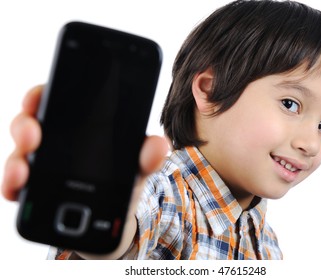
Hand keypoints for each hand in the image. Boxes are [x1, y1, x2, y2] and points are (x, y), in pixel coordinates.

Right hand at [1, 85, 167, 202]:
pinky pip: (17, 187)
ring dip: (15, 160)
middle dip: (25, 126)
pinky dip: (13, 187)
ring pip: (19, 154)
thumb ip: (148, 156)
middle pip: (31, 124)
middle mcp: (57, 143)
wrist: (115, 223)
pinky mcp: (35, 194)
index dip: (44, 94)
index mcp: (83, 128)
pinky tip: (18, 190)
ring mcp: (43, 167)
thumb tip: (160, 145)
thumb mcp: (138, 168)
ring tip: (24, 170)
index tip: (37, 98)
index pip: (59, 100)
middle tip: (33, 135)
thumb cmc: (124, 184)